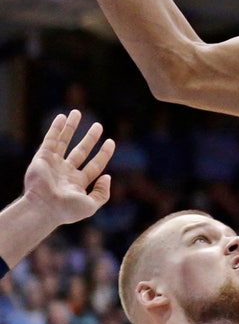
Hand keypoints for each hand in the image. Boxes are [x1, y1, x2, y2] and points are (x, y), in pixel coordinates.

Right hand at [24, 110, 114, 224]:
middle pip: (81, 151)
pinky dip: (56, 128)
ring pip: (64, 142)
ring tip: (77, 112)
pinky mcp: (42, 158)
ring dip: (70, 128)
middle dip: (90, 138)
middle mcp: (65, 172)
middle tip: (98, 125)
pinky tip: (62, 117)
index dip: (104, 153)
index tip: (111, 141)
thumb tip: (108, 176)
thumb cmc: (66, 210)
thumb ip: (103, 193)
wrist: (43, 209)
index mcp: (77, 183)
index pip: (95, 165)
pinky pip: (50, 140)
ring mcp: (53, 164)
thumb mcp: (91, 205)